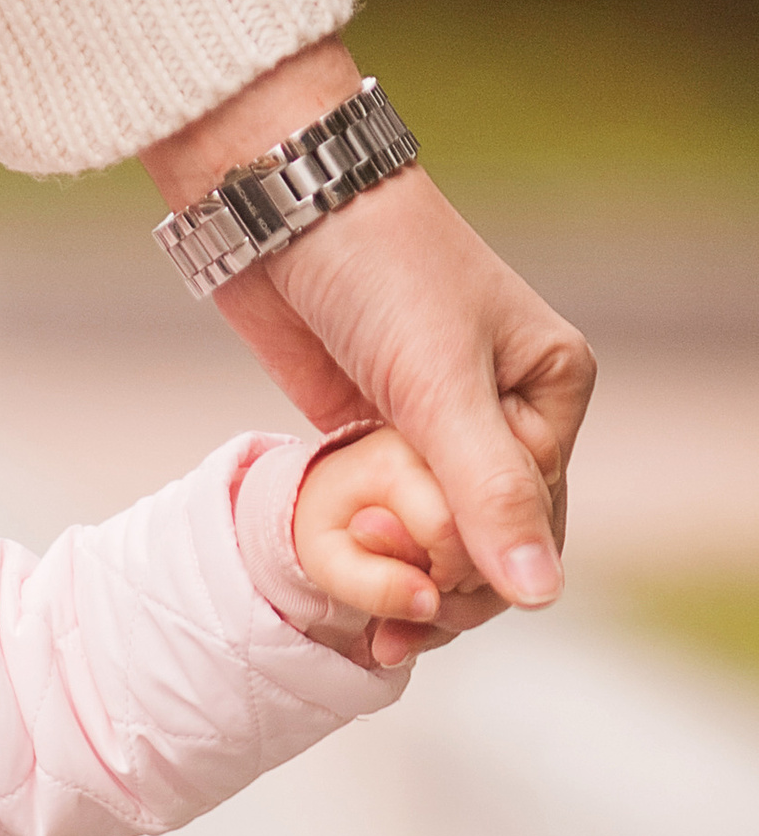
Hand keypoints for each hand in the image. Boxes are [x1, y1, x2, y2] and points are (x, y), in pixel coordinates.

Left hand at [142, 40, 591, 625]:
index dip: (478, 566)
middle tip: (390, 626)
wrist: (282, 208)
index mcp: (553, 389)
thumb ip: (487, 493)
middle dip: (445, 585)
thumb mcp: (440, 386)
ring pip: (439, 535)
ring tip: (373, 627)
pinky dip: (375, 556)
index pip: (532, 516)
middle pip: (490, 536)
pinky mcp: (378, 431)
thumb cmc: (378, 271)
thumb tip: (542, 597)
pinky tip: (354, 601)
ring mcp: (439, 424)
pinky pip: (391, 515)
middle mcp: (509, 410)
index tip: (418, 584)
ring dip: (409, 581)